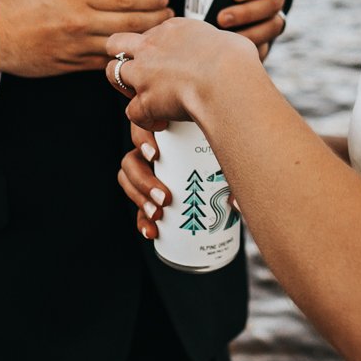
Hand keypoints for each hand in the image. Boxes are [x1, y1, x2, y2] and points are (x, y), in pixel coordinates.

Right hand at [0, 0, 170, 77]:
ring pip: (121, 45)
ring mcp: (76, 45)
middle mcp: (79, 20)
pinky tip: (133, 52)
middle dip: (155, 19)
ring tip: (158, 34)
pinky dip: (121, 57)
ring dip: (144, 40)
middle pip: (130, 23)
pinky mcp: (71, 65)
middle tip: (169, 16)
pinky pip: (104, 62)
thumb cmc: (16, 0)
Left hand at [105, 16, 257, 127]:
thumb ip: (216, 44)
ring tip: (143, 96)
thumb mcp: (228, 39)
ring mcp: (144, 73)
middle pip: (117, 43)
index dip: (155, 47)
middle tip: (138, 70)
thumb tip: (225, 49)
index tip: (166, 58)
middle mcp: (152, 46)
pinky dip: (145, 121)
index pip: (151, 32)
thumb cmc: (234, 61)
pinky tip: (160, 123)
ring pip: (113, 73)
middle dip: (122, 55)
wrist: (226, 80)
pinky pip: (132, 112)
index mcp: (172, 29)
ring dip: (125, 86)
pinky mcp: (145, 100)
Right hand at [116, 120, 245, 239]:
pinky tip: (152, 232)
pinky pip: (139, 208)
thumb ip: (232, 168)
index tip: (156, 155)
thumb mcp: (228, 157)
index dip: (142, 139)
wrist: (231, 183)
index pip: (144, 127)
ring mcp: (150, 174)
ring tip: (158, 215)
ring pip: (128, 181)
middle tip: (165, 198)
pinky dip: (143, 221)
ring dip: (140, 199)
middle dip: (143, 180)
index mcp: (169, 135)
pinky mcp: (151, 198)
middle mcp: (154, 152)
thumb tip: (232, 201)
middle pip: (132, 160)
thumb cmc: (228, 160)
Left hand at [215, 0, 288, 58]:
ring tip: (226, 36)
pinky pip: (267, 45)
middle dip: (249, 12)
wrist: (210, 1)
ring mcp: (274, 16)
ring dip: (252, 32)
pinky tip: (233, 53)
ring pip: (273, 25)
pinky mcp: (267, 37)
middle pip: (273, 2)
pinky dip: (252, 49)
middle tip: (222, 18)